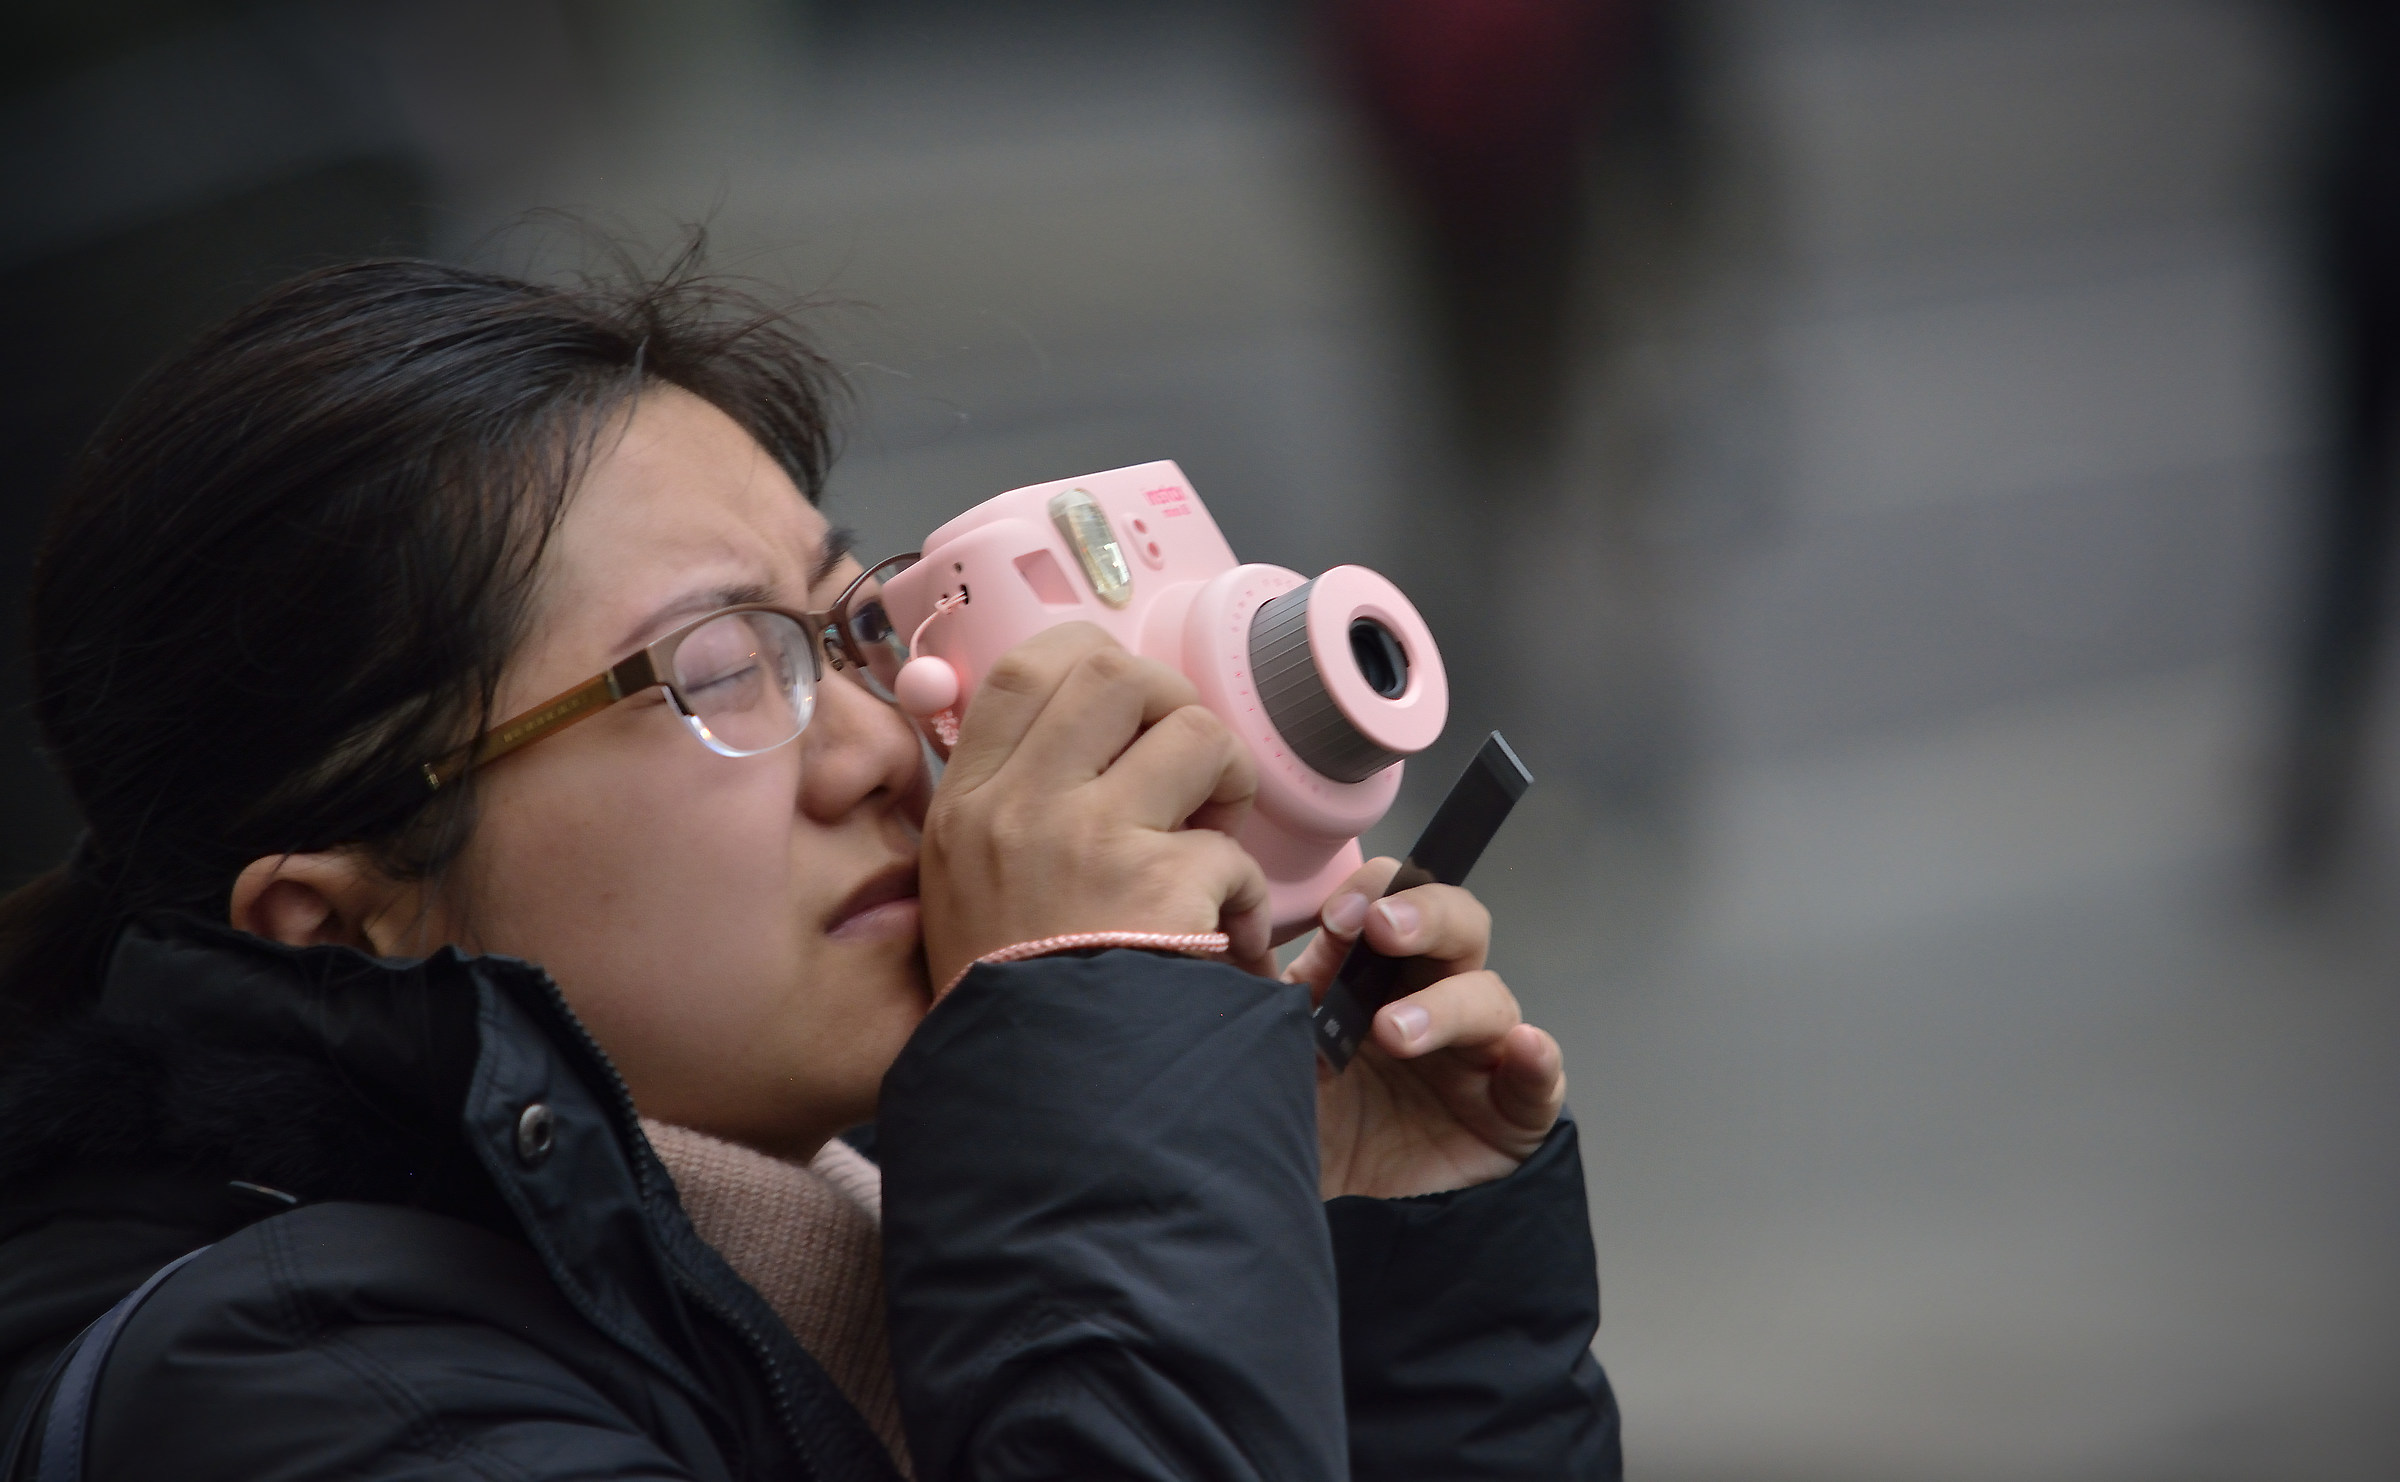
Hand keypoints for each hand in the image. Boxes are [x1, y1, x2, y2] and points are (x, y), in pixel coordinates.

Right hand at [918, 624, 1273, 994]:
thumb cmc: (1011, 1002)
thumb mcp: (964, 891)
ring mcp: (1088, 843)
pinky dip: (1249, 893)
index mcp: (967, 805)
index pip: (1021, 669)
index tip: (1127, 705)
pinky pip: (1235, 851)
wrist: (1036, 1100)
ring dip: (1227, 780)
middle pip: (1116, 675)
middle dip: (1174, 704)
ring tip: (1217, 838)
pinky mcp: (1157, 890)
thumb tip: (1072, 736)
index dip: (1089, 659)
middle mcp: (1020, 808)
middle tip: (1188, 766)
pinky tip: (1228, 935)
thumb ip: (1007, 811)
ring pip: (1195, 736)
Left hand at [1287, 858, 1566, 1198]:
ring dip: (1446, 1006)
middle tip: (1383, 930)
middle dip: (1426, 916)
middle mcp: (1434, 1000)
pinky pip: (1538, 1078)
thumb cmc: (1311, 1126)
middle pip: (1458, 928)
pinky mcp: (1512, 1111)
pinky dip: (1535, 1060)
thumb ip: (1276, 1006)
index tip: (1338, 916)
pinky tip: (1523, 1048)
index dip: (1374, 893)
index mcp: (1375, 975)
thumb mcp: (1278, 1060)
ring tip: (1394, 1031)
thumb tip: (1261, 951)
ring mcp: (1478, 1053)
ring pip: (1490, 999)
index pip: (1392, 904)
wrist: (1335, 1220)